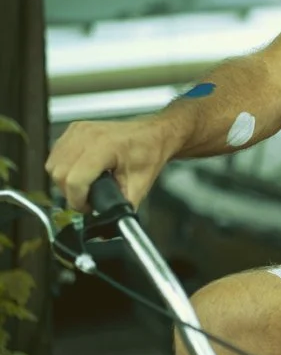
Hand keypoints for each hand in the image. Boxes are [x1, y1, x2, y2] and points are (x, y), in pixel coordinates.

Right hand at [45, 117, 178, 211]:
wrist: (153, 134)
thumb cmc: (149, 154)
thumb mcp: (140, 185)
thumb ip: (123, 207)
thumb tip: (110, 225)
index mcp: (106, 147)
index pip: (75, 179)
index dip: (78, 200)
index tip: (88, 207)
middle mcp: (88, 136)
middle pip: (59, 173)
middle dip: (70, 193)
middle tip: (87, 199)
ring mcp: (78, 130)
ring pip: (53, 164)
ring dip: (64, 181)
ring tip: (83, 186)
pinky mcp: (73, 129)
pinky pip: (55, 154)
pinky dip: (62, 167)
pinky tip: (79, 171)